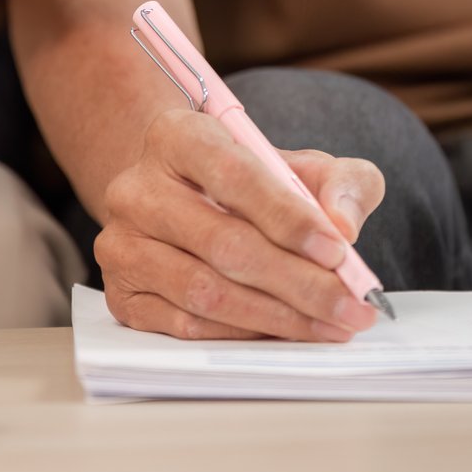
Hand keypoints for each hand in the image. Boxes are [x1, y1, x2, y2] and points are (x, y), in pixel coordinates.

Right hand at [96, 109, 385, 340]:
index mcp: (177, 136)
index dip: (287, 216)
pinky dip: (243, 335)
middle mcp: (136, 189)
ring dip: (277, 316)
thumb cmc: (251, 186)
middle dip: (298, 282)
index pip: (233, 173)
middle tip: (350, 306)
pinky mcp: (121, 294)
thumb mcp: (304, 166)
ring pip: (204, 291)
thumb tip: (343, 226)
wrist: (184, 202)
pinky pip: (186, 326)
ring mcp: (121, 244)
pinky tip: (282, 332)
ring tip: (330, 324)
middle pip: (222, 242)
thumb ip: (341, 183)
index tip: (337, 250)